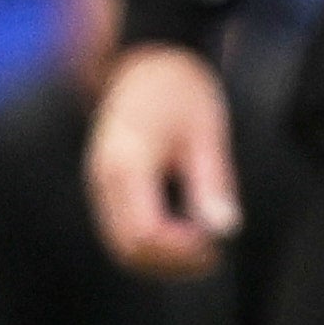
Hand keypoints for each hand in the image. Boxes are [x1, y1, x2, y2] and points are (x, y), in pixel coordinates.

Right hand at [87, 42, 242, 276]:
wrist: (144, 61)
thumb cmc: (181, 90)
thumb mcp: (207, 131)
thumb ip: (212, 181)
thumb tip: (224, 229)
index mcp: (126, 165)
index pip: (146, 234)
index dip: (182, 251)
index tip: (216, 241)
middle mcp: (103, 180)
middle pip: (130, 250)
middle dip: (174, 263)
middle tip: (215, 253)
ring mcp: (99, 185)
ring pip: (123, 248)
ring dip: (163, 260)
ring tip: (204, 248)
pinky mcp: (105, 188)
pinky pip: (122, 234)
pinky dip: (152, 246)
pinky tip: (185, 236)